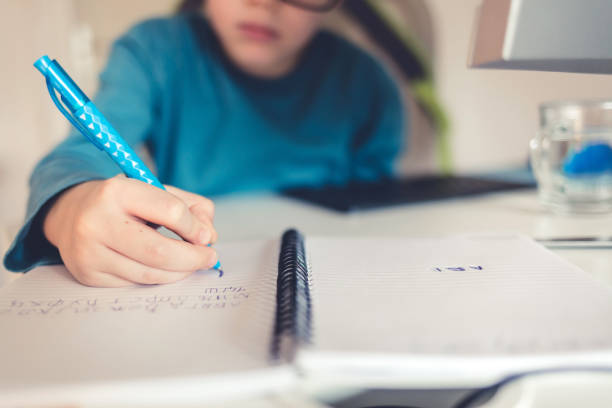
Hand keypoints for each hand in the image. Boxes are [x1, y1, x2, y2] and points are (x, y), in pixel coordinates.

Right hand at [43, 175, 217, 286]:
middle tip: (210, 258)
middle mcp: (97, 222)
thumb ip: (190, 207)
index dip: (195, 227)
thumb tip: (209, 237)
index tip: (205, 236)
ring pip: (150, 273)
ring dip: (179, 272)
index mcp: (117, 191)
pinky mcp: (88, 274)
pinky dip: (157, 278)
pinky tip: (163, 269)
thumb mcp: (154, 190)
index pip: (171, 212)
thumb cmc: (124, 202)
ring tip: (190, 264)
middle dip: (193, 258)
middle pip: (160, 252)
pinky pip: (135, 283)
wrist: (70, 212)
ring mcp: (89, 252)